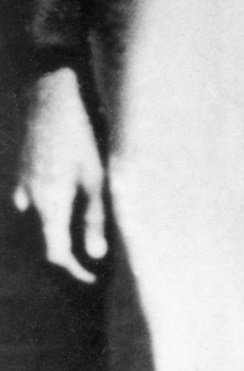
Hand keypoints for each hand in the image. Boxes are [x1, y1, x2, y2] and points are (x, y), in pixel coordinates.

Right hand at [12, 66, 106, 282]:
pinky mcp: (21, 169)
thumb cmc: (81, 134)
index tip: (91, 276)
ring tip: (86, 220)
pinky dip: (49, 204)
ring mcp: (21, 182)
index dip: (73, 269)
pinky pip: (34, 198)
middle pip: (48, 236)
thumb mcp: (96, 176)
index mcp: (50, 202)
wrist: (47, 94)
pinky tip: (66, 193)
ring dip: (60, 224)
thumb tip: (95, 255)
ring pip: (41, 216)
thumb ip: (95, 217)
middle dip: (69, 249)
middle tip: (95, 251)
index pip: (56, 252)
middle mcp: (30, 198)